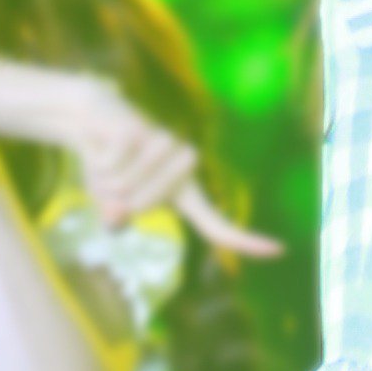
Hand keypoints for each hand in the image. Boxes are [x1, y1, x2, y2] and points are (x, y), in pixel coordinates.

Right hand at [63, 80, 283, 255]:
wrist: (91, 121)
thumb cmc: (110, 169)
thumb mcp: (110, 202)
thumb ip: (116, 216)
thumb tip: (117, 216)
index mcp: (185, 194)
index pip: (217, 224)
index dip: (243, 240)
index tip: (280, 250)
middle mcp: (184, 168)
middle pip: (145, 206)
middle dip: (117, 199)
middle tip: (112, 181)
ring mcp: (167, 144)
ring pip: (128, 186)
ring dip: (106, 181)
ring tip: (108, 163)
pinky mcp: (142, 130)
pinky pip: (115, 166)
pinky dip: (100, 164)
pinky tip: (103, 148)